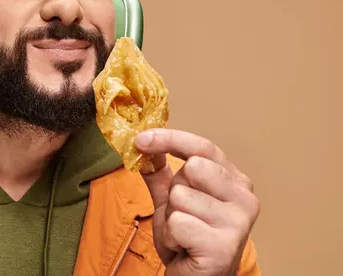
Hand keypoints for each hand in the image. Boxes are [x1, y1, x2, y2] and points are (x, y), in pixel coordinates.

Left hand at [134, 129, 259, 275]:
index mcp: (235, 181)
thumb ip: (160, 170)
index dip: (170, 139)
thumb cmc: (187, 238)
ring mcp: (237, 222)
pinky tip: (184, 247)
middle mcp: (244, 198)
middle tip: (181, 213)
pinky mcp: (223, 246)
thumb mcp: (171, 198)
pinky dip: (171, 236)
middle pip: (191, 168)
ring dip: (171, 217)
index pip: (203, 148)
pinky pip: (177, 223)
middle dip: (174, 191)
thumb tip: (144, 141)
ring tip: (183, 233)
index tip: (141, 139)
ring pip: (181, 196)